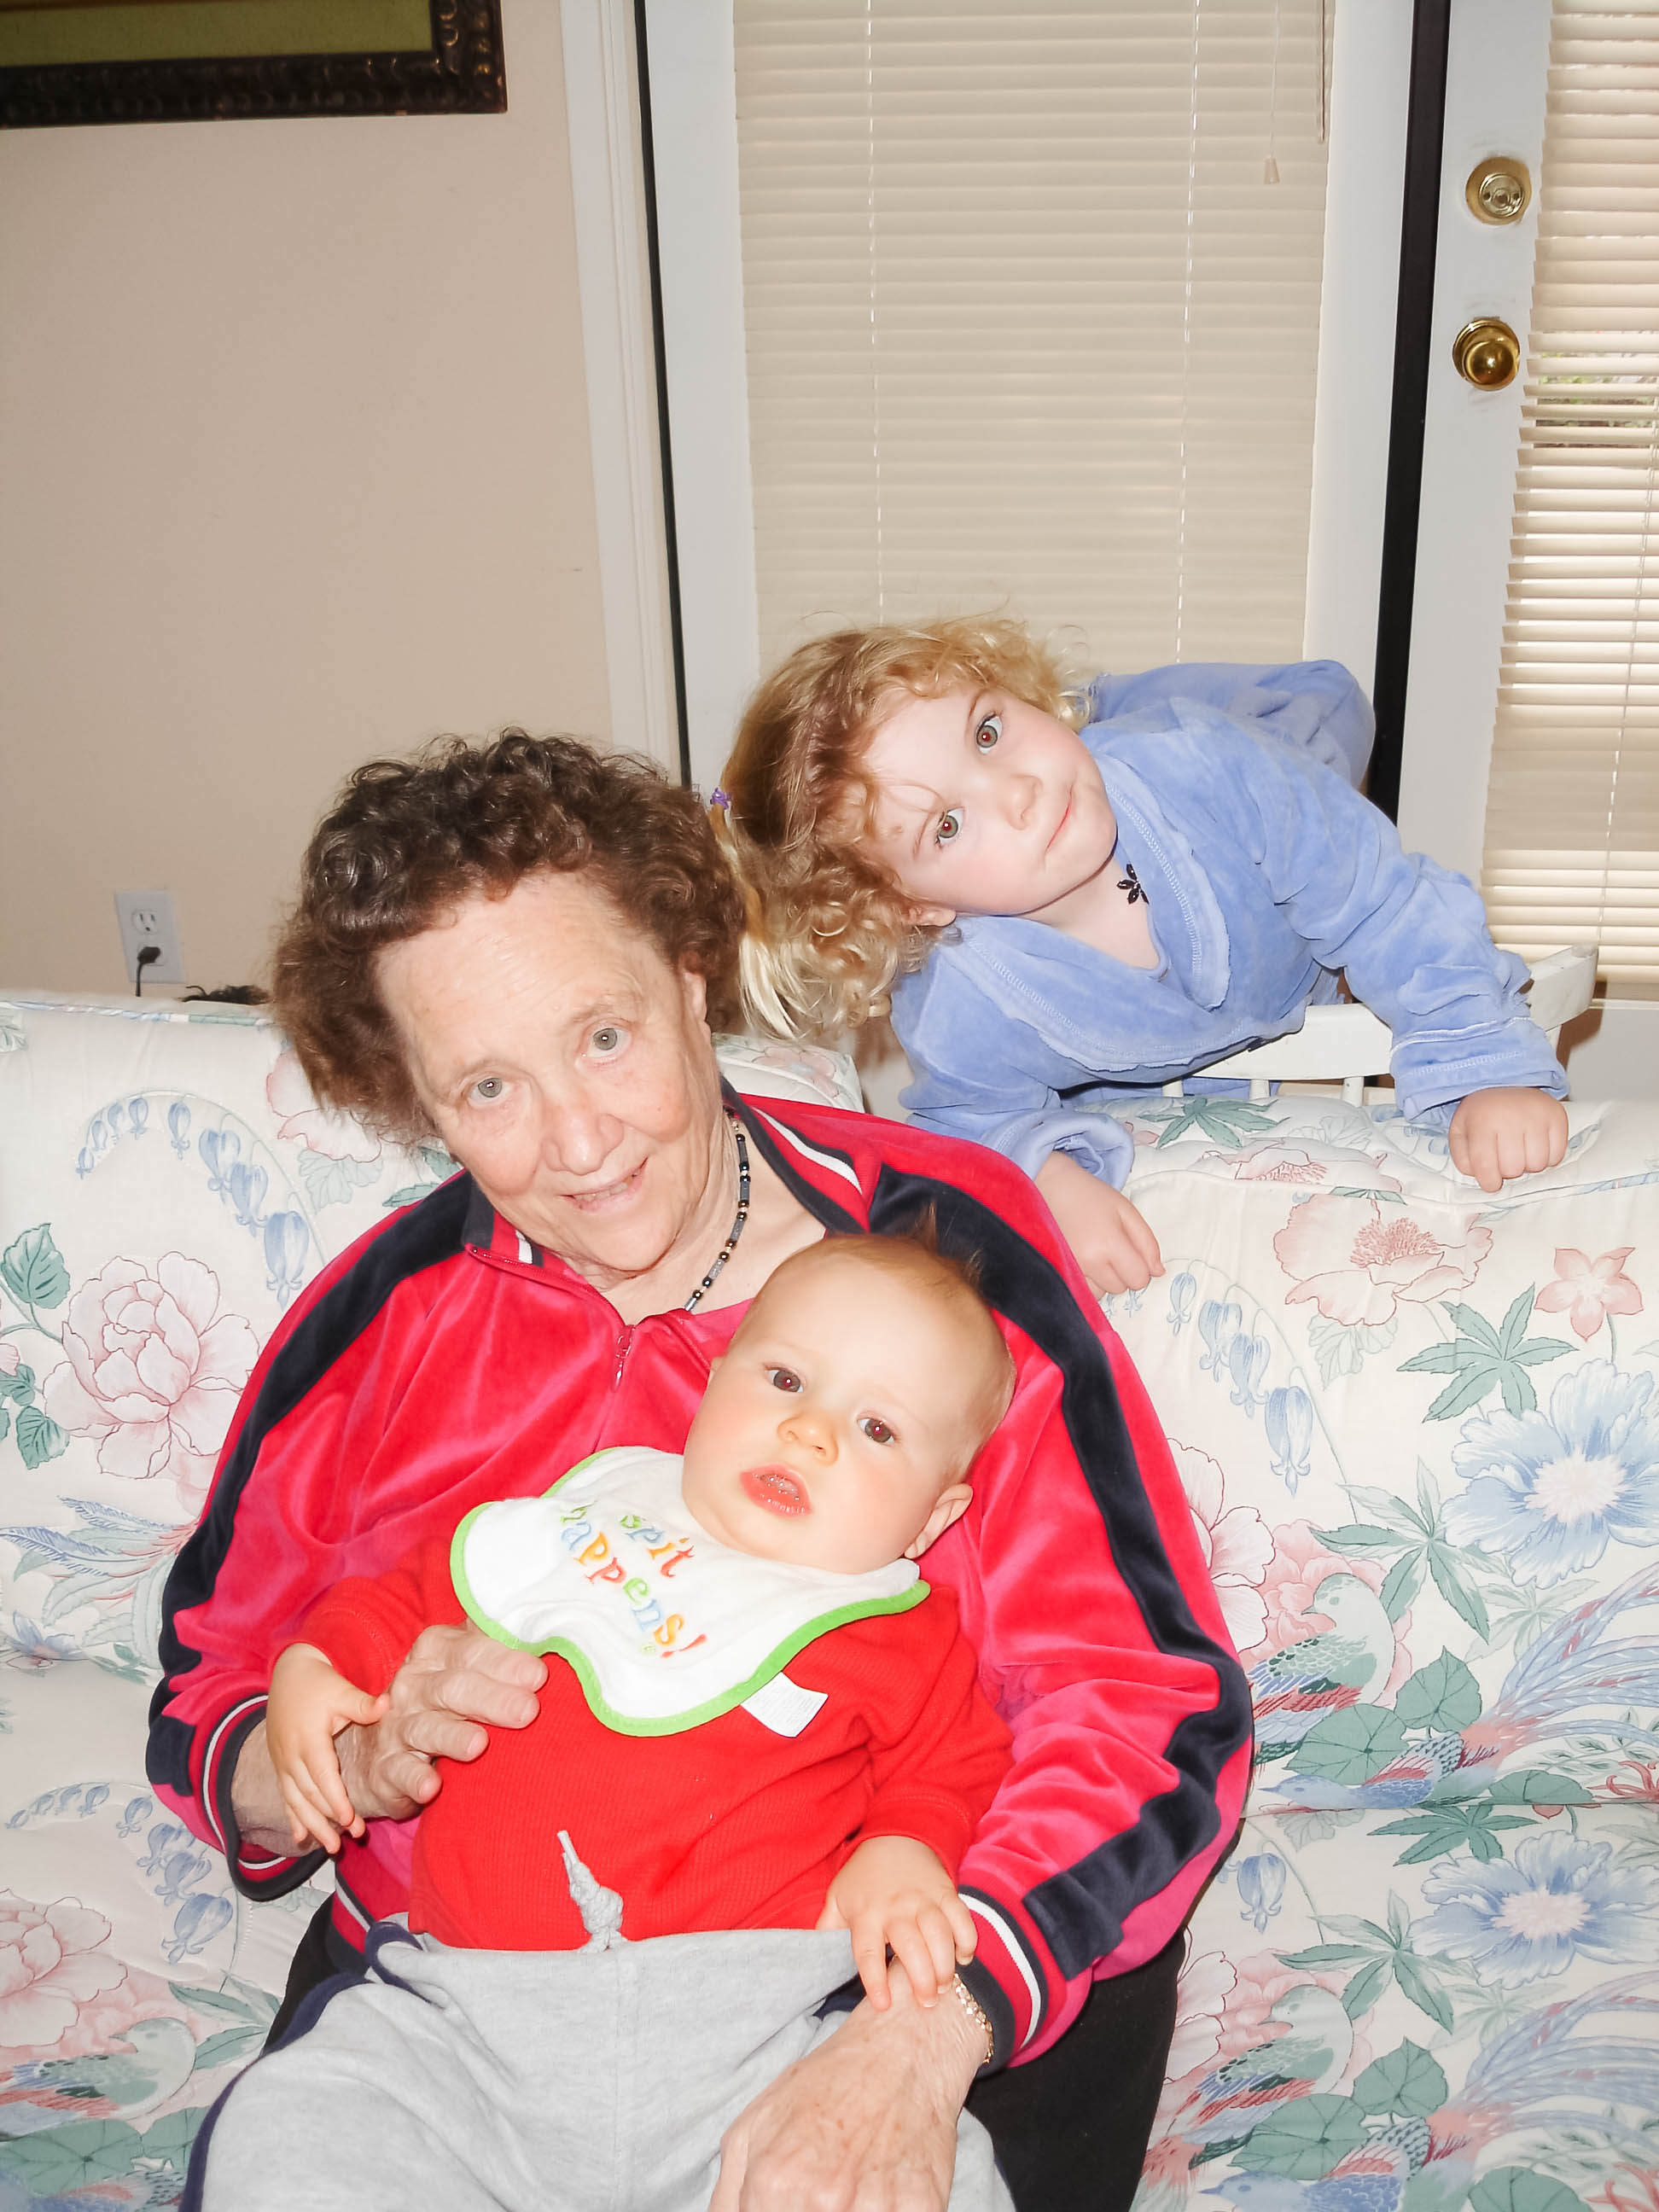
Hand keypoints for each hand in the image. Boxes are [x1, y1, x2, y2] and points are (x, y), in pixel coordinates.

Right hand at [266, 1644, 386, 1853]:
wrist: (289, 1673)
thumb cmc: (320, 1682)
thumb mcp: (342, 1689)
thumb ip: (363, 1703)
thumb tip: (388, 1704)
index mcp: (309, 1739)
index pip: (322, 1776)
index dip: (335, 1799)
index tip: (350, 1820)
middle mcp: (291, 1754)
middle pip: (309, 1795)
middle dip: (328, 1820)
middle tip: (349, 1840)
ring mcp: (283, 1761)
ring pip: (295, 1801)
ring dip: (312, 1825)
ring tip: (330, 1847)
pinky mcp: (280, 1764)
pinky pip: (285, 1795)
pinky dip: (293, 1817)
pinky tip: (301, 1838)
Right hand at [332, 1623, 546, 1824]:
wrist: (374, 1747)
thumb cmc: (439, 1700)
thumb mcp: (462, 1665)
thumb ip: (498, 1645)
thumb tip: (550, 1627)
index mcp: (435, 1651)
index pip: (472, 1651)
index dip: (505, 1662)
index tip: (538, 1676)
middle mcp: (413, 1684)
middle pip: (454, 1688)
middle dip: (492, 1699)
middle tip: (528, 1711)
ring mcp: (396, 1726)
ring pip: (426, 1729)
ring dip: (453, 1737)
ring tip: (480, 1745)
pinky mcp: (386, 1768)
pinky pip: (400, 1772)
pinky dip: (415, 1780)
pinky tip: (432, 1787)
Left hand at [710, 1960, 982, 2211]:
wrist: (904, 2050)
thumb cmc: (828, 2086)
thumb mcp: (753, 2126)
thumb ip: (728, 2195)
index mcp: (775, 2181)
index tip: (785, 2203)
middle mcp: (823, 2199)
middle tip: (818, 2191)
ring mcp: (876, 2206)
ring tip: (849, 2187)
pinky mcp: (923, 2206)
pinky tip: (880, 2191)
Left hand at [817, 1837, 975, 2011]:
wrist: (895, 1836)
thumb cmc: (863, 1876)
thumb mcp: (837, 1898)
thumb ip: (827, 1928)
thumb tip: (816, 1957)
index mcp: (866, 1914)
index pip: (868, 1953)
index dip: (876, 1981)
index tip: (884, 2005)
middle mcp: (895, 1907)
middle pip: (911, 1948)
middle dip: (922, 1981)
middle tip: (926, 2002)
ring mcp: (922, 1898)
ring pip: (939, 1935)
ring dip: (945, 1965)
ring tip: (945, 1987)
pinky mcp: (945, 1891)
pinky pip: (961, 1918)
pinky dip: (967, 1940)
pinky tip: (964, 1957)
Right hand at [1036, 1149, 1163, 1296]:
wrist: (1051, 1186)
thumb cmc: (1092, 1196)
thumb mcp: (1127, 1211)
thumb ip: (1147, 1243)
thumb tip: (1157, 1272)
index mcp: (1109, 1244)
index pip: (1138, 1279)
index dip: (1140, 1268)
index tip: (1130, 1252)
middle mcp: (1088, 1262)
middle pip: (1120, 1288)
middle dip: (1121, 1273)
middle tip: (1110, 1249)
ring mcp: (1069, 1268)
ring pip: (1100, 1294)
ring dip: (1103, 1280)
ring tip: (1094, 1255)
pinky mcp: (1056, 1271)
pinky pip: (1080, 1292)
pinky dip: (1086, 1282)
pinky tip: (1083, 1263)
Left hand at [1448, 1086, 1568, 1192]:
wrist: (1506, 1083)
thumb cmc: (1483, 1114)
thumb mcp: (1461, 1132)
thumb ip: (1463, 1158)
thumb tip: (1480, 1177)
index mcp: (1482, 1121)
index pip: (1486, 1165)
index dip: (1489, 1182)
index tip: (1491, 1183)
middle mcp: (1510, 1117)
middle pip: (1514, 1169)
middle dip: (1507, 1171)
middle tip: (1504, 1157)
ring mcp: (1537, 1116)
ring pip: (1537, 1165)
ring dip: (1528, 1165)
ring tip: (1520, 1151)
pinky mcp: (1557, 1116)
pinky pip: (1557, 1156)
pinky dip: (1547, 1158)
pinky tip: (1535, 1146)